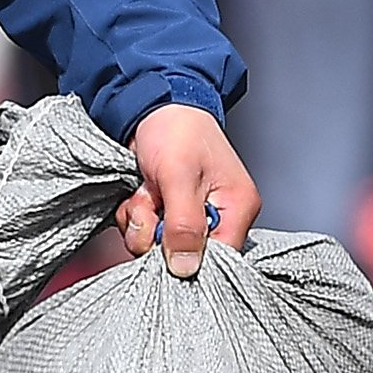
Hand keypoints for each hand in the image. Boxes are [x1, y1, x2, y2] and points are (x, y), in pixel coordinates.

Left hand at [119, 102, 259, 279]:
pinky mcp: (166, 213)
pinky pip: (145, 233)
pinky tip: (139, 193)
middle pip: (185, 255)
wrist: (149, 105)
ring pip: (158, 246)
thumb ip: (184, 224)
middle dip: (157, 233)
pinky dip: (135, 215)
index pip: (220, 258)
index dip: (189, 257)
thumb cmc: (176, 129)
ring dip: (142, 220)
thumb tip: (187, 267)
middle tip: (152, 201)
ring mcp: (189, 216)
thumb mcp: (178, 176)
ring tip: (146, 191)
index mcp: (238, 207)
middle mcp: (217, 216)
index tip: (166, 240)